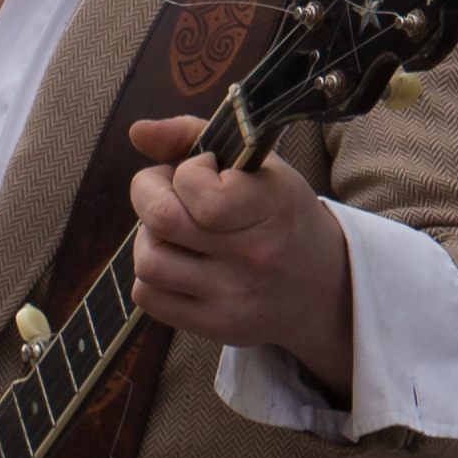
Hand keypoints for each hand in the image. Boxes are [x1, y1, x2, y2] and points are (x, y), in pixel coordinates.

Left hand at [127, 115, 354, 396]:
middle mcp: (255, 255)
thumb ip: (195, 136)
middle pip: (162, 221)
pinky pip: (148, 296)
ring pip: (149, 262)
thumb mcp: (258, 166)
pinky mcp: (215, 325)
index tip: (200, 170)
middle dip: (149, 196)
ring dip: (147, 238)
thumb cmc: (280, 215)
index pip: (197, 190)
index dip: (183, 171)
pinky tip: (176, 262)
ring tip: (170, 231)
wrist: (320, 287)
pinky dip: (150, 274)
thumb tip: (137, 131)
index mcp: (271, 206)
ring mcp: (234, 296)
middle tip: (166, 193)